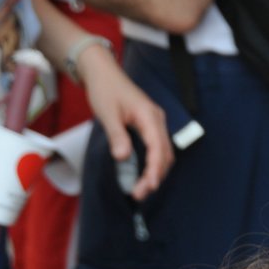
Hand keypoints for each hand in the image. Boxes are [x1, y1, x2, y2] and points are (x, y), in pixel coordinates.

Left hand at [74, 43, 171, 199]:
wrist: (103, 73)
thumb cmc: (105, 90)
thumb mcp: (107, 113)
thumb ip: (117, 136)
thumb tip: (122, 158)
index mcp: (150, 117)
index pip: (158, 149)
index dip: (154, 170)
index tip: (148, 186)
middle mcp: (158, 122)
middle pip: (165, 155)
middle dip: (156, 176)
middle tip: (140, 194)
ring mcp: (156, 124)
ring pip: (164, 154)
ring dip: (156, 172)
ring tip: (142, 189)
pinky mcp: (150, 126)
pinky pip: (158, 149)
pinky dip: (153, 164)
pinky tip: (144, 174)